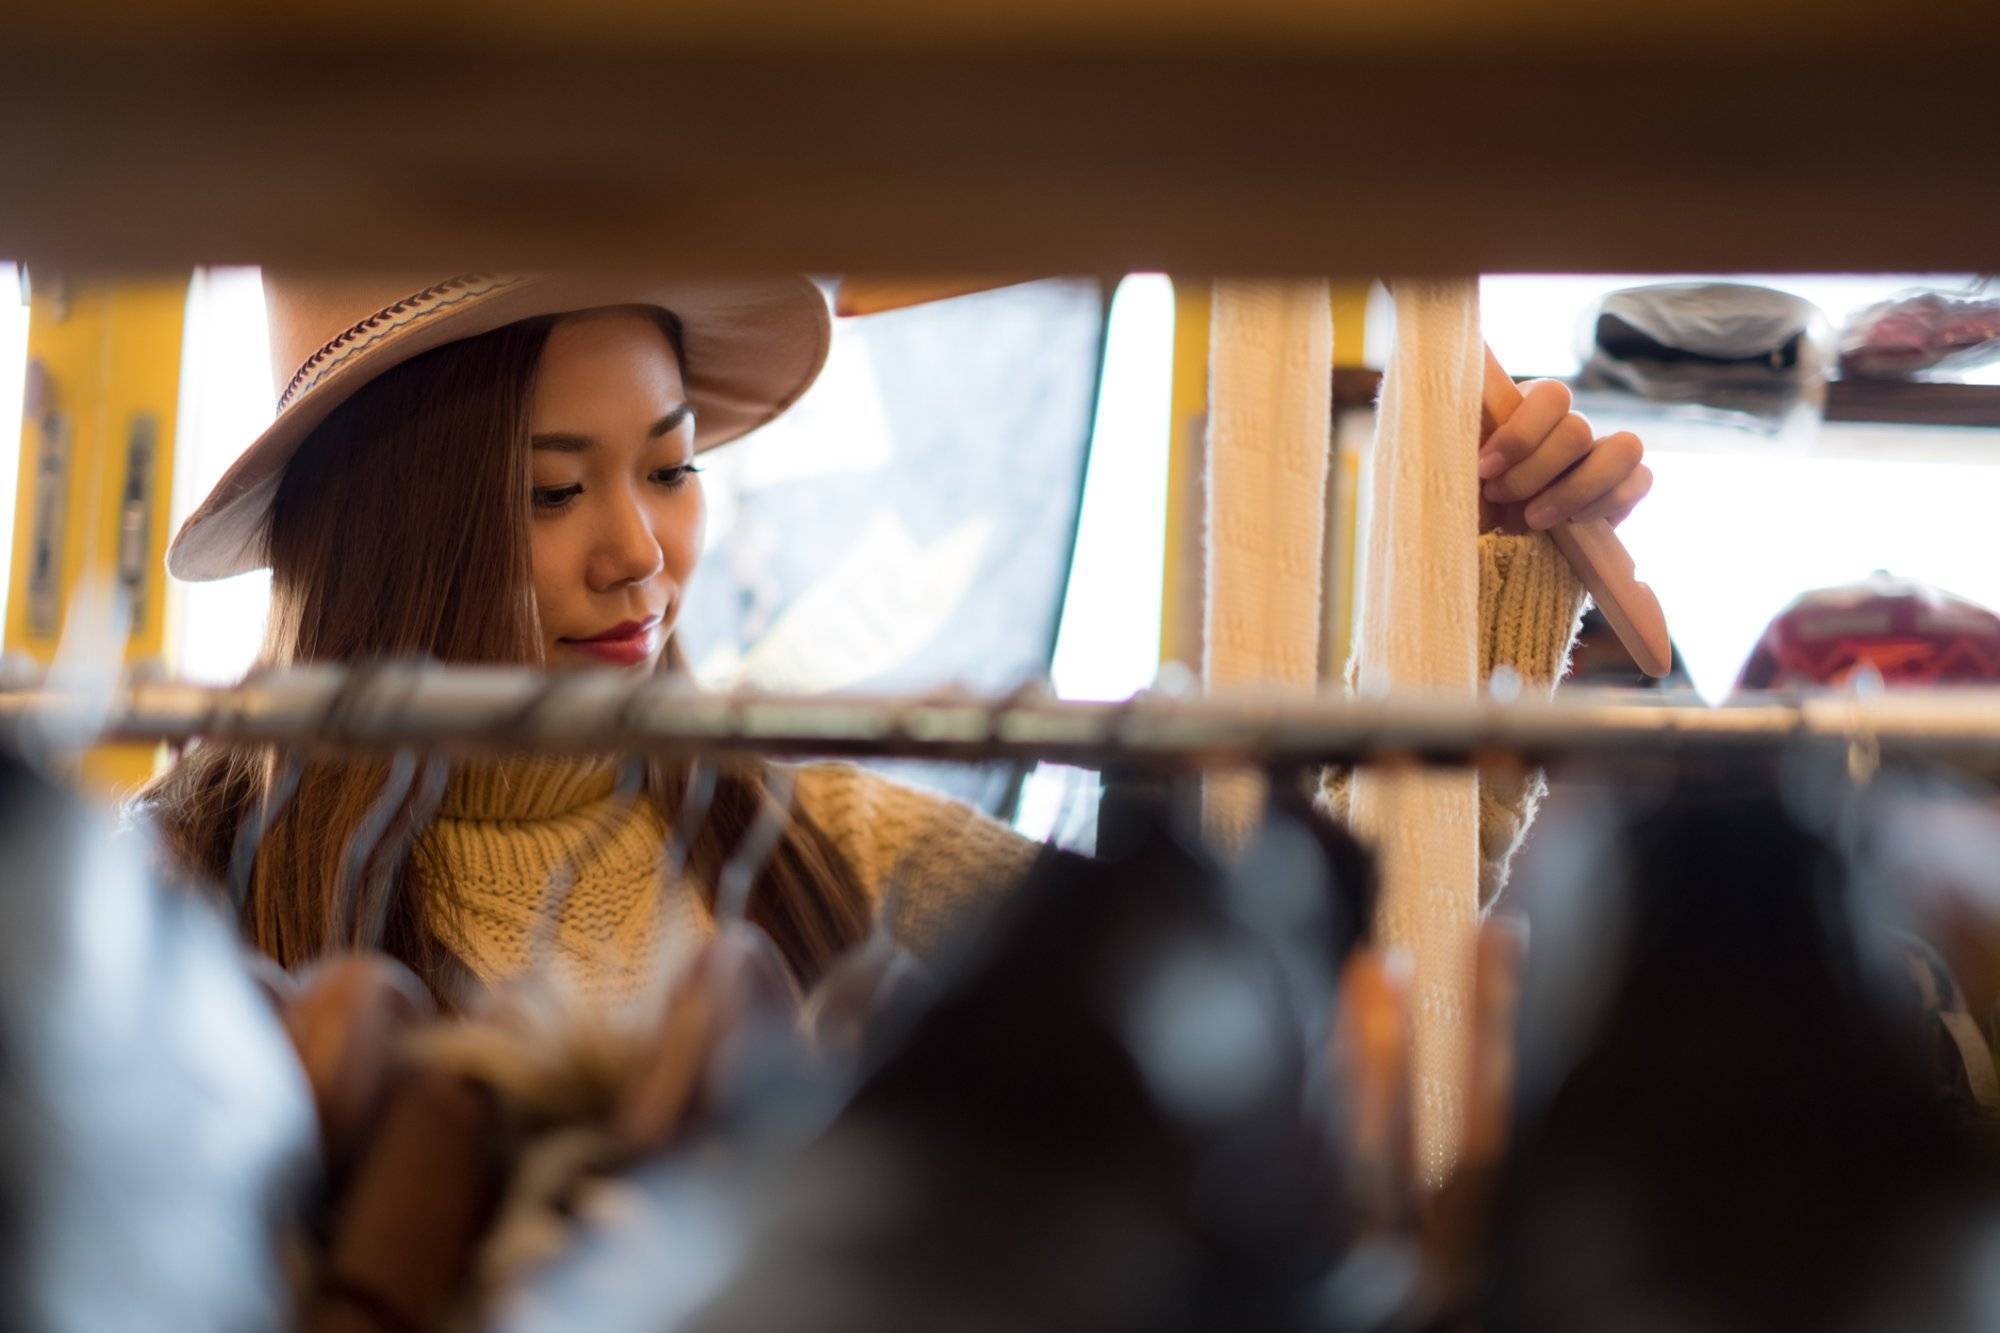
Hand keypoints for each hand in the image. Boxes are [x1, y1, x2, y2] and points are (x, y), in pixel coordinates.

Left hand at [1476, 379, 1651, 534]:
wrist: (1495, 538)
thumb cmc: (1472, 496)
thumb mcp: (1459, 469)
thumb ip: (1462, 446)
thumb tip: (1457, 432)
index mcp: (1535, 408)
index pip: (1552, 395)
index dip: (1521, 434)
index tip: (1485, 468)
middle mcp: (1573, 426)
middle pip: (1578, 430)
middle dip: (1534, 472)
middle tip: (1501, 496)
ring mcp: (1605, 454)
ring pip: (1623, 449)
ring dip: (1575, 490)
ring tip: (1535, 519)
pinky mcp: (1626, 486)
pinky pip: (1640, 480)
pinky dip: (1607, 503)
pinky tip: (1571, 523)